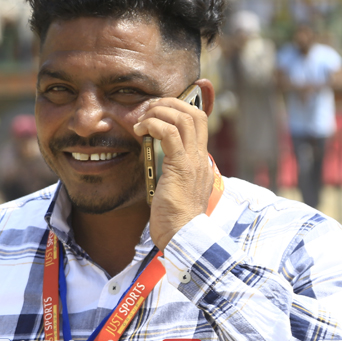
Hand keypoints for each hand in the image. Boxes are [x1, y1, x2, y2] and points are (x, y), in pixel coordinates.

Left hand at [131, 85, 214, 251]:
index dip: (180, 108)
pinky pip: (170, 134)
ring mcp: (193, 161)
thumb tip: (157, 157)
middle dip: (170, 104)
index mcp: (201, 161)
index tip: (158, 111)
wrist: (182, 236)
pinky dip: (154, 125)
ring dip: (160, 112)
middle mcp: (201, 158)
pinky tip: (140, 130)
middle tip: (149, 109)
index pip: (199, 122)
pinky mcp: (180, 167)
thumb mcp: (176, 189)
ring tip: (142, 119)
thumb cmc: (175, 219)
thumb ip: (172, 171)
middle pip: (195, 113)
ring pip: (184, 118)